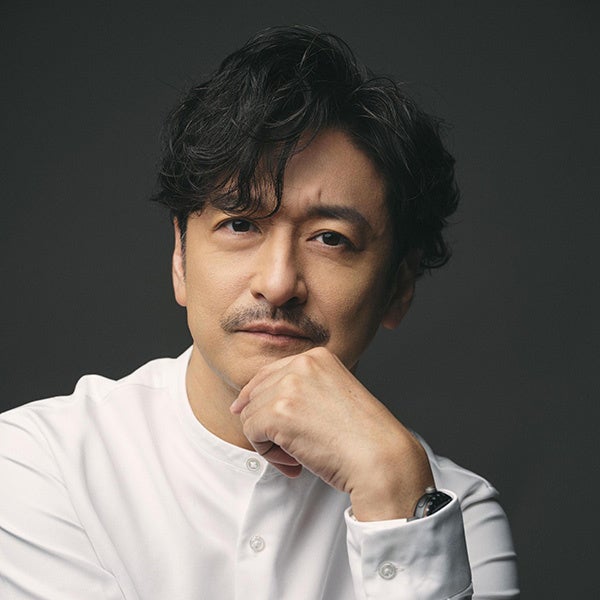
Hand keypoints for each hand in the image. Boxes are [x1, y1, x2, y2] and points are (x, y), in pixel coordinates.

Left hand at [230, 347, 433, 520]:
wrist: (380, 458)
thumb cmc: (362, 437)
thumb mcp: (332, 395)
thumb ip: (301, 389)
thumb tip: (251, 401)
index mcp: (317, 357)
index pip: (269, 373)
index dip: (258, 399)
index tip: (254, 418)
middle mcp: (302, 364)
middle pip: (255, 394)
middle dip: (267, 425)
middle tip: (290, 450)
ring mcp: (289, 386)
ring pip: (250, 414)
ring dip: (267, 441)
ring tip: (294, 457)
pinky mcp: (278, 412)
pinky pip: (251, 433)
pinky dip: (267, 453)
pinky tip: (293, 462)